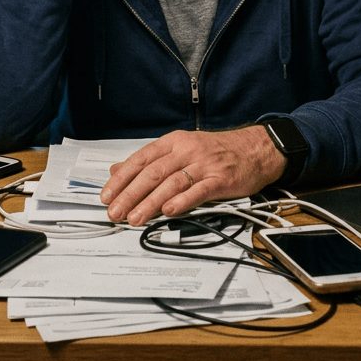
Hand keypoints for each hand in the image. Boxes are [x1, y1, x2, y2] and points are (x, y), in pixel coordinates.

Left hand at [99, 127, 287, 225]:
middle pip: (152, 173)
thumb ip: (149, 161)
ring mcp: (204, 165)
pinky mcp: (220, 180)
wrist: (254, 149)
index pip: (140, 160)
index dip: (121, 179)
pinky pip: (198, 191)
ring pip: (171, 183)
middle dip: (130, 194)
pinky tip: (168, 211)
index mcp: (173, 142)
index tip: (107, 196)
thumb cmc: (215, 151)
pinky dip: (182, 201)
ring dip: (150, 203)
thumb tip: (117, 170)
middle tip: (115, 212)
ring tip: (135, 218)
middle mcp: (186, 151)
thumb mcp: (179, 148)